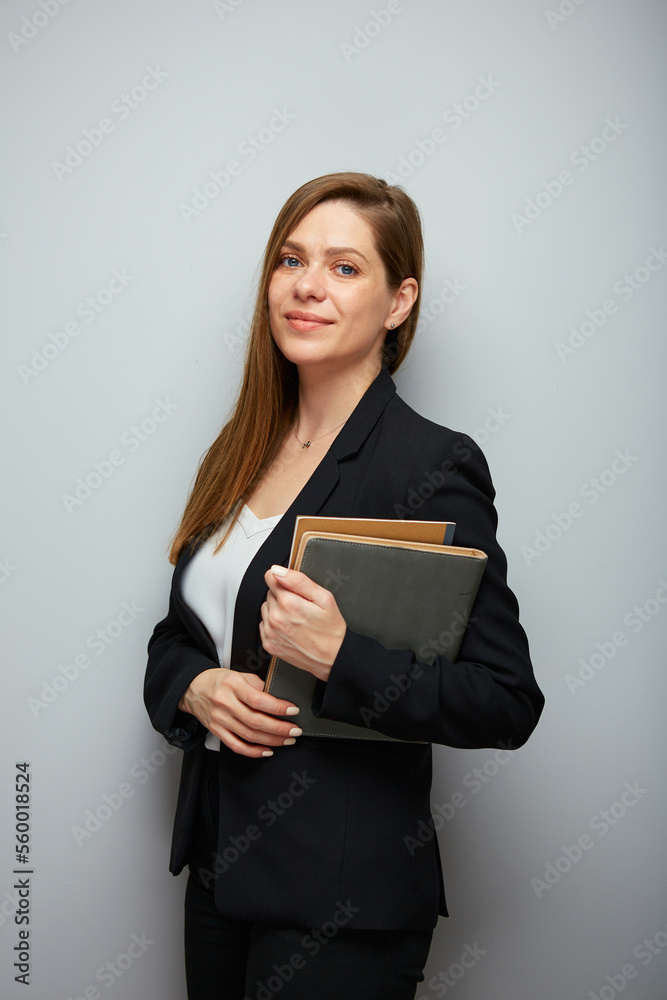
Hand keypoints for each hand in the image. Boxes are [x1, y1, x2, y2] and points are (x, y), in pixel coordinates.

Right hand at [178, 668, 301, 758]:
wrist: (193, 688)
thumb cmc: (218, 681)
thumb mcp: (239, 675)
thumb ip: (258, 685)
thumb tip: (279, 697)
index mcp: (233, 685)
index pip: (258, 699)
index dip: (278, 707)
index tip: (293, 710)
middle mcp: (225, 703)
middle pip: (255, 721)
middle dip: (279, 728)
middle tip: (295, 730)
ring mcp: (220, 720)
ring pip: (249, 735)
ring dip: (271, 740)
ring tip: (287, 739)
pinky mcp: (217, 731)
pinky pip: (236, 746)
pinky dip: (253, 752)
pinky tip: (267, 750)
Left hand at [260, 565, 346, 682]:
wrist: (333, 658)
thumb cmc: (331, 630)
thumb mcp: (324, 598)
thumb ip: (299, 581)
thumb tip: (278, 571)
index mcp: (288, 603)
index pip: (271, 577)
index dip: (283, 580)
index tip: (293, 588)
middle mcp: (275, 618)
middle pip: (269, 593)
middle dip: (283, 596)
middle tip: (301, 606)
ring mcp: (271, 632)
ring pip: (266, 608)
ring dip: (277, 610)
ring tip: (296, 618)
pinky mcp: (269, 644)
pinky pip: (264, 625)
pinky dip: (274, 624)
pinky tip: (290, 628)